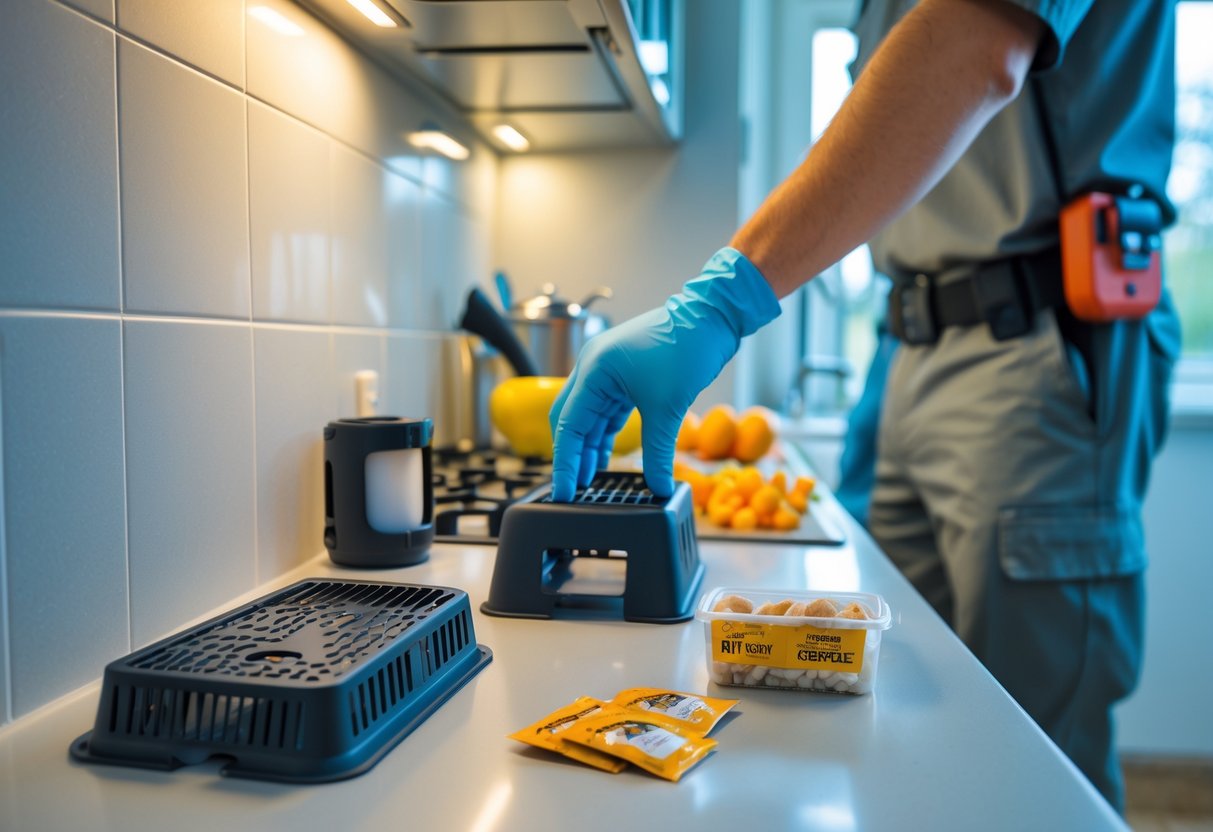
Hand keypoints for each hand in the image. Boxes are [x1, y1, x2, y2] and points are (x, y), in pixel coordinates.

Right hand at [548, 247, 780, 500]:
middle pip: (570, 420)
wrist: (712, 316)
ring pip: (589, 417)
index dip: (564, 462)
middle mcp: (593, 368)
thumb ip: (658, 452)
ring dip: (589, 447)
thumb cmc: (687, 347)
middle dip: (572, 455)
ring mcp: (607, 370)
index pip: (568, 425)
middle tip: (574, 489)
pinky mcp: (623, 375)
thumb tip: (658, 487)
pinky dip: (605, 433)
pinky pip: (606, 410)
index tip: (562, 492)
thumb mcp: (668, 407)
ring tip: (589, 480)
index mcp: (594, 370)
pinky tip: (606, 457)